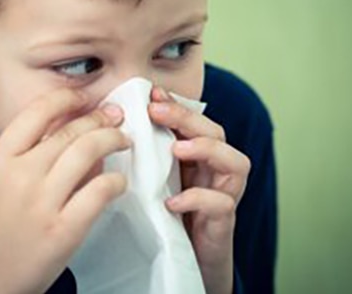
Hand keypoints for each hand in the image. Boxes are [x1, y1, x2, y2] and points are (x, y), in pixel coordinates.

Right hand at [0, 89, 130, 293]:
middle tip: (116, 116)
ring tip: (124, 140)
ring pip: (89, 151)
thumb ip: (29, 157)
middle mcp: (19, 175)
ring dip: (114, 140)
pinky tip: (119, 182)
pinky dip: (116, 181)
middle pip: (70, 130)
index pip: (37, 112)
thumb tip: (77, 135)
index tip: (84, 96)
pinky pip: (100, 191)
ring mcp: (41, 203)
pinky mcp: (62, 230)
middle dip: (100, 118)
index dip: (66, 98)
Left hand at [148, 87, 250, 293]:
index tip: (151, 93)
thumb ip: (147, 155)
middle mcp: (218, 171)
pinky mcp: (224, 222)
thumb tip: (115, 126)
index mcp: (200, 157)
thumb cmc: (168, 216)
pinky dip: (198, 199)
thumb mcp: (155, 179)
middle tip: (157, 111)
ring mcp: (226, 195)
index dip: (177, 105)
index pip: (197, 121)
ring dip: (206, 151)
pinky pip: (222, 204)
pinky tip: (172, 203)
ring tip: (176, 149)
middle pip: (217, 133)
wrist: (186, 259)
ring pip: (236, 163)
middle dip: (188, 119)